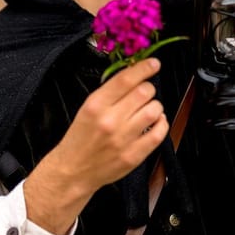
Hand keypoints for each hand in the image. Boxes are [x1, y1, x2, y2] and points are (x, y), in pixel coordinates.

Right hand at [25, 57, 168, 234]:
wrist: (73, 171)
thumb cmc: (80, 139)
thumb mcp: (87, 109)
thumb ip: (110, 93)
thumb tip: (135, 76)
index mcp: (95, 105)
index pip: (126, 79)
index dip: (144, 68)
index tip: (153, 64)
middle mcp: (110, 121)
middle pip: (144, 92)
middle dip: (148, 89)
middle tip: (144, 93)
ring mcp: (123, 139)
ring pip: (155, 110)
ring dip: (155, 106)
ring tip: (146, 110)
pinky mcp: (134, 155)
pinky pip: (159, 132)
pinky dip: (161, 124)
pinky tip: (154, 123)